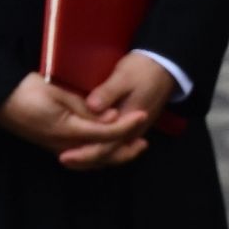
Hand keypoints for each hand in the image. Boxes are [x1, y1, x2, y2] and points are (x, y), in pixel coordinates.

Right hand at [0, 72, 149, 163]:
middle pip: (104, 156)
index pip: (107, 134)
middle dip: (126, 151)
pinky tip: (110, 149)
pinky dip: (101, 155)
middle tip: (144, 142)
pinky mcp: (56, 147)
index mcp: (67, 130)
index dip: (127, 125)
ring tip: (133, 146)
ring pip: (95, 161)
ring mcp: (59, 149)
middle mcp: (65, 146)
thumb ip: (86, 108)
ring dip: (116, 155)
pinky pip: (84, 157)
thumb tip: (111, 118)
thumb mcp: (59, 94)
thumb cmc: (26, 91)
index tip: (143, 115)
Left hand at [61, 52, 178, 169]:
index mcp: (130, 121)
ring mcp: (134, 130)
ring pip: (113, 152)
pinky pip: (116, 144)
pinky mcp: (133, 126)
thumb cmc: (142, 70)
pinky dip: (101, 149)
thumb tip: (91, 107)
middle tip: (63, 160)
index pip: (106, 147)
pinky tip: (86, 146)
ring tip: (71, 157)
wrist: (164, 68)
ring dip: (93, 157)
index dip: (85, 154)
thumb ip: (108, 92)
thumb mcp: (124, 77)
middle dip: (86, 160)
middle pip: (109, 154)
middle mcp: (133, 131)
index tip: (64, 156)